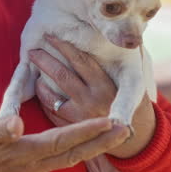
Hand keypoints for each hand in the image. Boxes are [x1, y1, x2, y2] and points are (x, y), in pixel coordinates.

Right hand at [0, 115, 127, 171]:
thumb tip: (17, 123)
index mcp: (27, 152)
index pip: (62, 140)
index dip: (85, 131)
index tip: (107, 121)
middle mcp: (39, 162)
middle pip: (76, 151)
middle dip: (102, 141)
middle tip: (126, 128)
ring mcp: (40, 166)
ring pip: (75, 156)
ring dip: (98, 145)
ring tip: (117, 133)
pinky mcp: (39, 165)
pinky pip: (67, 156)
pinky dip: (84, 148)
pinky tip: (94, 142)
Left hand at [29, 34, 155, 158]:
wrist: (137, 137)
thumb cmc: (133, 101)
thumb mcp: (132, 80)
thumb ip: (119, 60)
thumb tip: (111, 35)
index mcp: (106, 85)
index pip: (80, 60)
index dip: (63, 46)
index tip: (50, 36)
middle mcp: (92, 100)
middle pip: (61, 75)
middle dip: (44, 60)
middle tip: (33, 50)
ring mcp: (80, 116)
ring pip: (51, 95)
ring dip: (40, 80)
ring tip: (33, 69)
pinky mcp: (73, 128)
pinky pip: (51, 111)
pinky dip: (44, 99)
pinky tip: (41, 89)